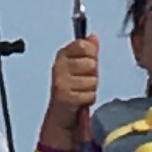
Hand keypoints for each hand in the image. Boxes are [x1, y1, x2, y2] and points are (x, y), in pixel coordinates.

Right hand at [42, 32, 103, 147]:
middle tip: (83, 81)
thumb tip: (93, 36)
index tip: (87, 62)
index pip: (84, 45)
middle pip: (91, 63)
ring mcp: (60, 81)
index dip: (91, 54)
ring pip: (92, 80)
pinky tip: (80, 100)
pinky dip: (89, 99)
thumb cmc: (73, 88)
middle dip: (92, 74)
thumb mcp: (81, 66)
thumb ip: (88, 51)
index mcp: (62, 55)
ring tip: (81, 91)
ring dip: (91, 89)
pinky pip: (90, 94)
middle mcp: (58, 66)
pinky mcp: (65, 96)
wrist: (61, 115)